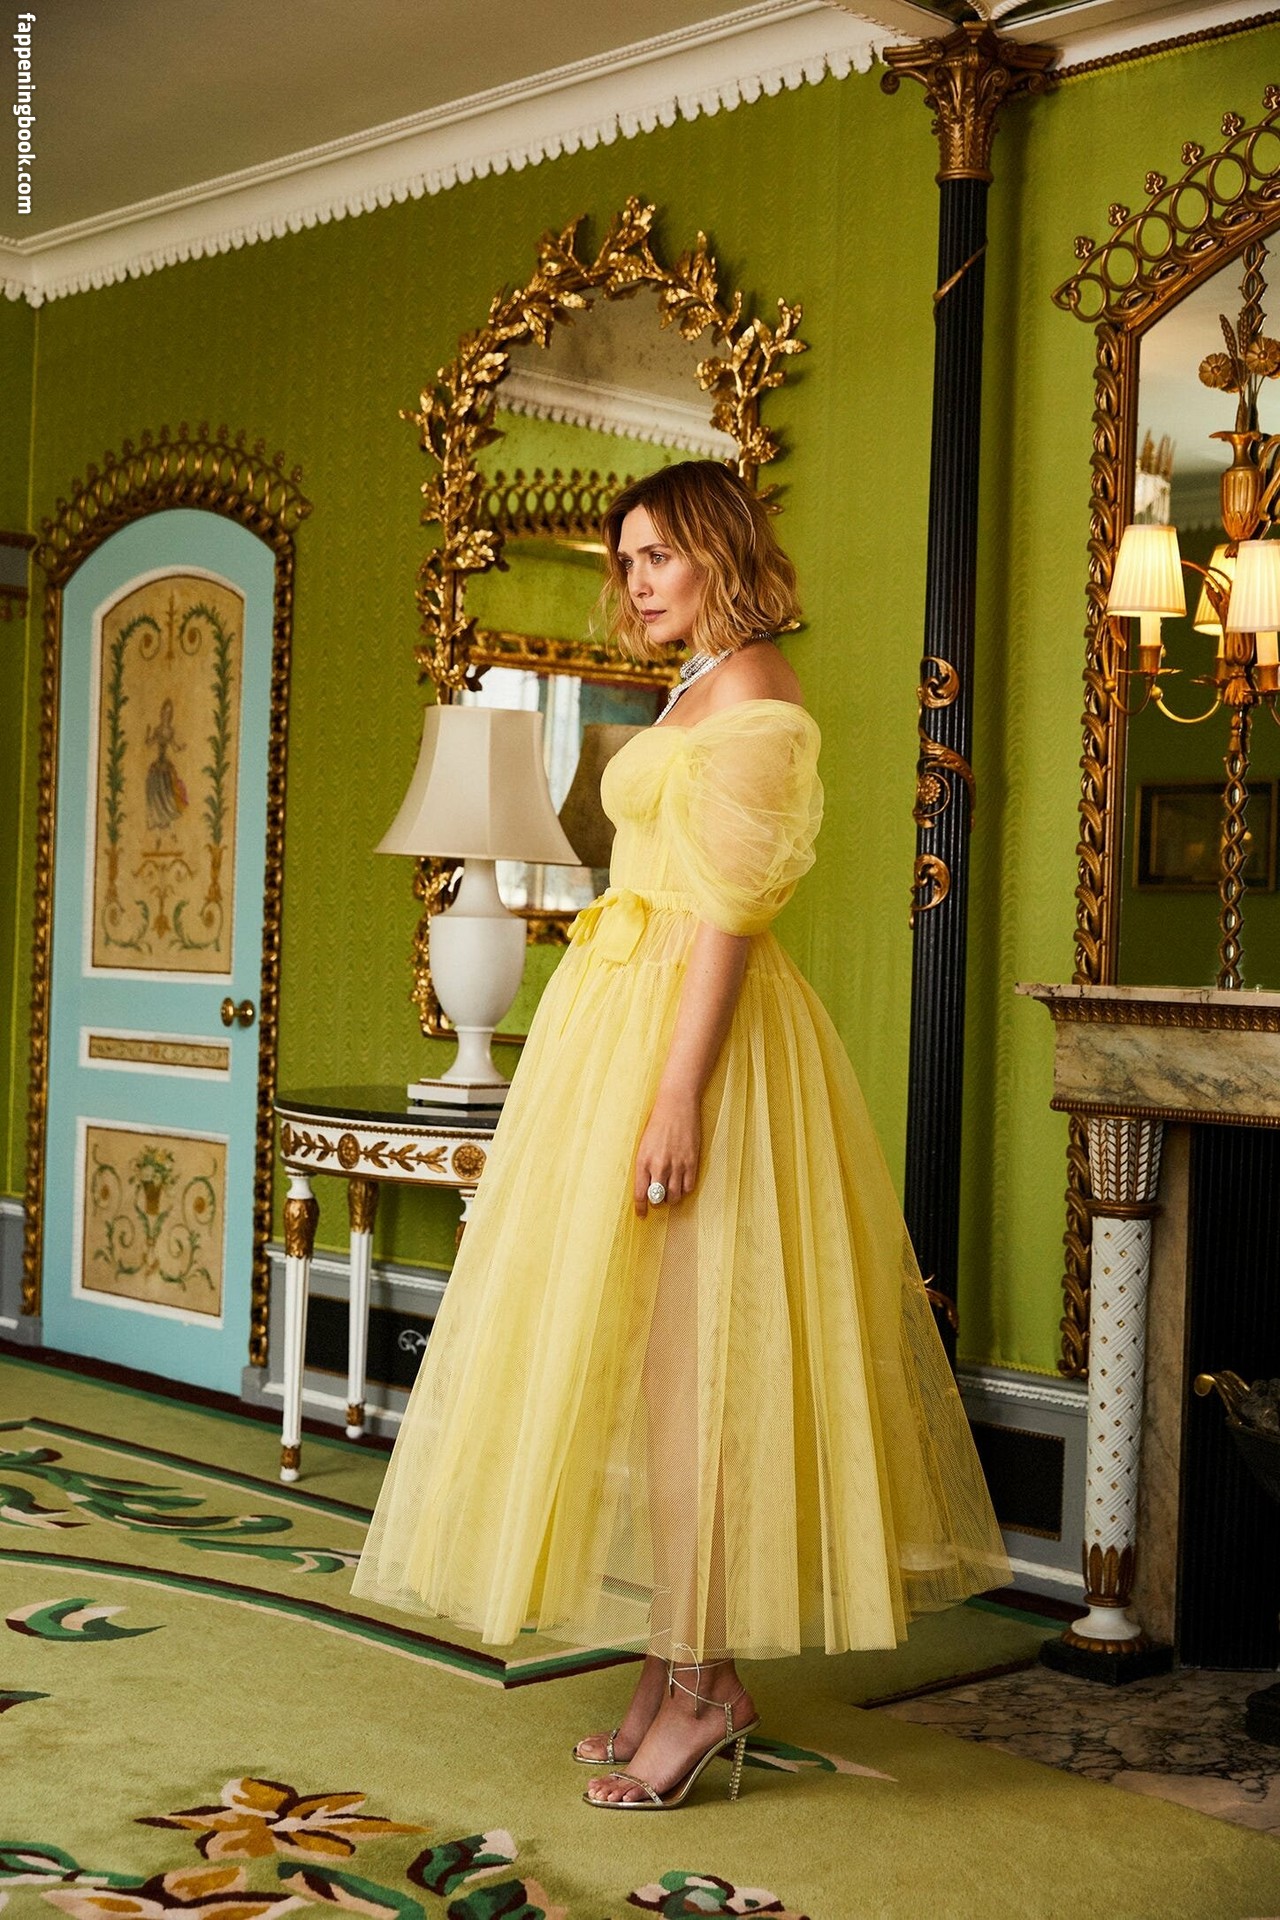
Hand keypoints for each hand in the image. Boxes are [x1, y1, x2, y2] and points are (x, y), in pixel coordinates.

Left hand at [634, 1089, 700, 1217]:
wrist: (676, 1105)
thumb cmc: (658, 1123)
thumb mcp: (644, 1145)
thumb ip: (644, 1166)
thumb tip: (646, 1186)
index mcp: (643, 1161)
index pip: (640, 1194)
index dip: (641, 1208)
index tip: (641, 1215)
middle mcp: (659, 1165)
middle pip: (657, 1198)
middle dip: (657, 1204)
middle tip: (658, 1201)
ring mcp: (676, 1164)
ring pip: (674, 1196)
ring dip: (671, 1199)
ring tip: (670, 1194)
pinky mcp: (691, 1161)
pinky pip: (688, 1186)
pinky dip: (684, 1190)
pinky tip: (682, 1185)